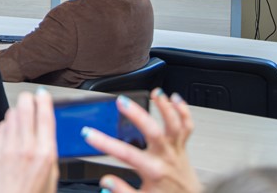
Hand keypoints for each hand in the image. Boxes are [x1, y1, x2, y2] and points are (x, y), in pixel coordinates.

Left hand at [0, 89, 57, 192]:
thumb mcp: (52, 176)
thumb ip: (49, 151)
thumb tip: (47, 132)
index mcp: (45, 153)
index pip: (45, 115)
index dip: (44, 99)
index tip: (43, 95)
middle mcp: (26, 148)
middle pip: (25, 107)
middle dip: (28, 99)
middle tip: (29, 100)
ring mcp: (8, 149)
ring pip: (11, 114)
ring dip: (17, 113)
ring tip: (20, 120)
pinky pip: (0, 128)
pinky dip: (6, 127)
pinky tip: (10, 134)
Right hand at [82, 90, 201, 192]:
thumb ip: (122, 191)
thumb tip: (106, 182)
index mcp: (152, 170)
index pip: (126, 154)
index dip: (105, 143)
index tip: (89, 134)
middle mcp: (165, 157)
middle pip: (152, 131)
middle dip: (137, 115)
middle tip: (122, 102)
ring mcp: (176, 149)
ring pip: (174, 125)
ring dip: (165, 107)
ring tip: (155, 93)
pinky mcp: (183, 146)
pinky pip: (187, 127)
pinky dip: (183, 111)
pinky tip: (175, 99)